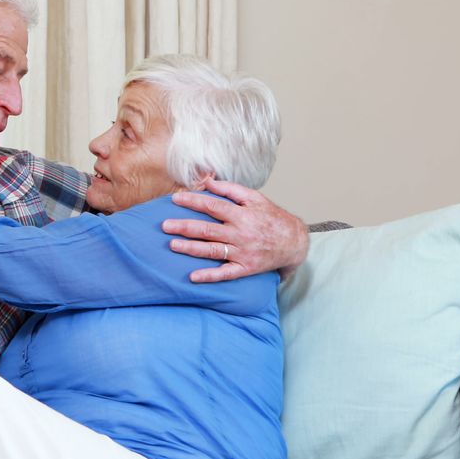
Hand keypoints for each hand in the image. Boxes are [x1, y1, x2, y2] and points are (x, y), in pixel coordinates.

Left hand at [163, 180, 308, 281]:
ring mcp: (242, 252)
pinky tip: (193, 277)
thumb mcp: (255, 198)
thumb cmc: (272, 218)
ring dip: (191, 248)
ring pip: (212, 250)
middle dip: (184, 227)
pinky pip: (225, 274)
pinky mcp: (245, 268)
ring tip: (173, 245)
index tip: (175, 199)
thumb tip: (208, 181)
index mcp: (242, 215)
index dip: (193, 201)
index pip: (212, 206)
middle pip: (208, 229)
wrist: (294, 242)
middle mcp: (240, 234)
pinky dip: (209, 276)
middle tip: (164, 225)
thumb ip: (230, 190)